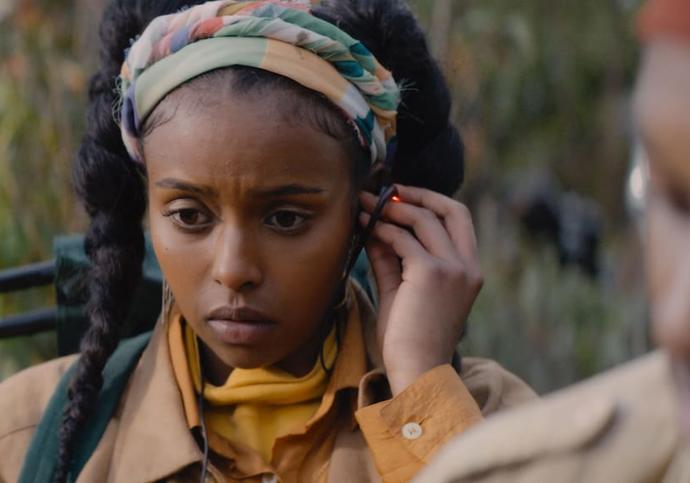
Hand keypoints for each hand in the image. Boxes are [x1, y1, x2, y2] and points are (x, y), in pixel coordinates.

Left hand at [359, 184, 482, 395]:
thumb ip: (392, 257)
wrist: (415, 370)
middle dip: (417, 195)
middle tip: (386, 191)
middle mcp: (467, 266)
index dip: (432, 201)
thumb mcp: (402, 289)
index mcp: (469, 270)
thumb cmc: (409, 337)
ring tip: (365, 206)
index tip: (402, 197)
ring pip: (422, 220)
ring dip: (390, 209)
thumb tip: (374, 227)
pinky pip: (403, 239)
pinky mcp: (431, 273)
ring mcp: (453, 268)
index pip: (459, 219)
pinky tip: (365, 227)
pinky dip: (382, 230)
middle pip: (450, 210)